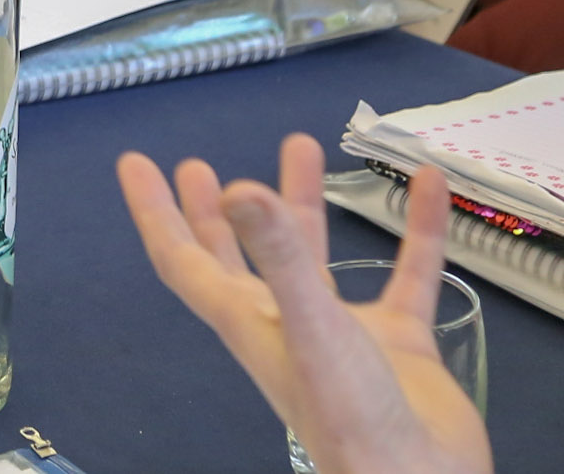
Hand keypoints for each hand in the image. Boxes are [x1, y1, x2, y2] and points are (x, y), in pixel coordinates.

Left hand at [120, 136, 493, 473]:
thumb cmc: (350, 415)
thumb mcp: (310, 325)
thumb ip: (280, 255)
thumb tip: (237, 187)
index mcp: (247, 321)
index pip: (183, 260)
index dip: (156, 213)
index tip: (135, 163)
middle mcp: (285, 324)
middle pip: (237, 258)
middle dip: (215, 214)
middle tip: (197, 165)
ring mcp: (342, 335)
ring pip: (314, 259)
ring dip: (304, 206)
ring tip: (303, 148)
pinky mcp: (399, 345)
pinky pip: (407, 275)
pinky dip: (415, 232)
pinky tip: (428, 187)